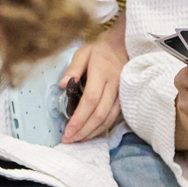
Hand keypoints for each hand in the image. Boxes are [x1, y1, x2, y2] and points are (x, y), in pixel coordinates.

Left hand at [62, 25, 126, 142]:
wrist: (124, 46)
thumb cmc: (100, 50)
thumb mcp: (83, 52)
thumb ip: (73, 68)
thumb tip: (63, 85)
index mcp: (102, 73)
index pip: (90, 100)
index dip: (79, 118)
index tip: (67, 131)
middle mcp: (114, 85)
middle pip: (99, 114)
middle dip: (83, 130)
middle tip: (68, 140)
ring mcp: (121, 93)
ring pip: (108, 119)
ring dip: (92, 132)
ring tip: (77, 140)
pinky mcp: (125, 99)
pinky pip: (114, 117)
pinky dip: (101, 128)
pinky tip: (90, 133)